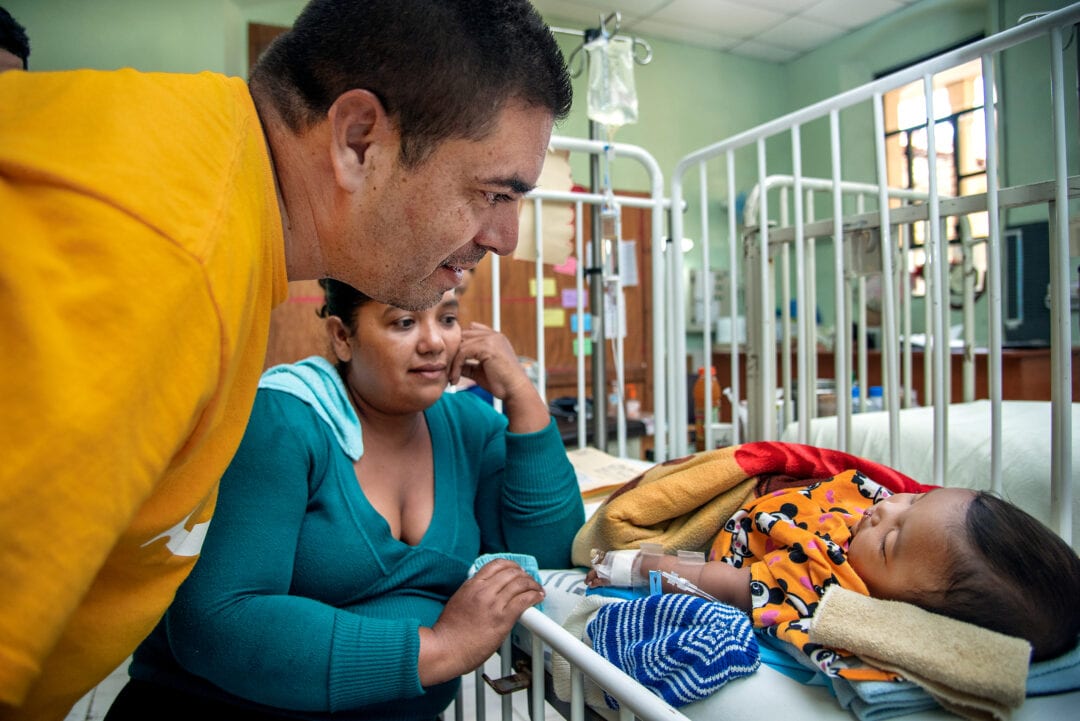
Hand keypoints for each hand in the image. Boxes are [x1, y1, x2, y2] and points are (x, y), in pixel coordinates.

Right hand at [418, 559, 543, 685]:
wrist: (445, 649)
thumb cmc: (449, 632)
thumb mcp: (458, 601)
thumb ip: (473, 593)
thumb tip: (486, 591)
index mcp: (471, 585)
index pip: (496, 564)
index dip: (511, 565)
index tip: (517, 570)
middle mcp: (483, 591)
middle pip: (511, 572)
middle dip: (524, 575)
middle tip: (530, 581)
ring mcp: (493, 604)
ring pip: (520, 584)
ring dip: (533, 585)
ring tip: (537, 589)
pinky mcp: (502, 619)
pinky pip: (524, 601)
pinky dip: (534, 596)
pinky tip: (538, 597)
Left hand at [448, 323, 549, 432]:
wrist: (516, 392)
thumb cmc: (501, 384)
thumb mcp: (480, 371)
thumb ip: (467, 365)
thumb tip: (452, 365)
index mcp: (495, 338)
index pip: (469, 333)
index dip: (459, 347)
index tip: (452, 365)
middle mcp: (493, 335)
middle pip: (463, 336)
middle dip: (453, 353)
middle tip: (448, 371)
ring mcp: (491, 339)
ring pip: (461, 344)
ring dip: (453, 362)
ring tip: (451, 377)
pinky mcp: (487, 347)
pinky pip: (462, 353)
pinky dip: (456, 367)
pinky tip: (455, 379)